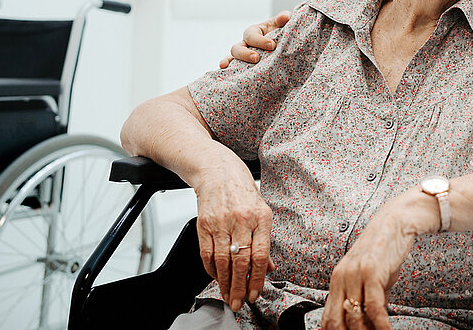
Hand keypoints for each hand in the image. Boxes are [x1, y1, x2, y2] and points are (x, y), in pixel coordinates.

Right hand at [194, 165, 274, 309]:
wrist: (217, 169)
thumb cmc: (242, 189)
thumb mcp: (262, 210)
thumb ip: (265, 240)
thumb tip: (268, 267)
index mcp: (261, 217)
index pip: (260, 255)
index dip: (257, 279)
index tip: (255, 293)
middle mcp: (241, 220)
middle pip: (241, 262)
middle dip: (240, 287)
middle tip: (239, 303)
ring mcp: (221, 222)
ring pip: (222, 261)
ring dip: (225, 283)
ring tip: (228, 296)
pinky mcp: (203, 224)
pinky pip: (206, 253)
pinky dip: (211, 270)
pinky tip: (216, 278)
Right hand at [219, 11, 291, 67]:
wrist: (279, 44)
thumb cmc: (278, 33)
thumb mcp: (279, 25)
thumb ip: (282, 19)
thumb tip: (285, 17)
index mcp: (254, 32)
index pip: (252, 35)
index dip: (260, 41)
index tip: (272, 45)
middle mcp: (245, 43)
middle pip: (238, 47)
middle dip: (245, 54)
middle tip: (256, 58)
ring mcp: (242, 55)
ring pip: (232, 57)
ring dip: (231, 61)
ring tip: (230, 67)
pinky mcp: (242, 65)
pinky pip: (231, 67)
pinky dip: (226, 67)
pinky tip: (223, 70)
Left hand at [321, 204, 419, 329]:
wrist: (397, 221)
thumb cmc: (384, 248)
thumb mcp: (371, 276)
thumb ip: (368, 299)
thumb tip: (371, 323)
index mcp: (337, 279)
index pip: (328, 317)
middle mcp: (342, 277)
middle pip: (336, 322)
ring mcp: (355, 274)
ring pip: (354, 317)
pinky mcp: (372, 272)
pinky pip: (374, 307)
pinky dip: (381, 325)